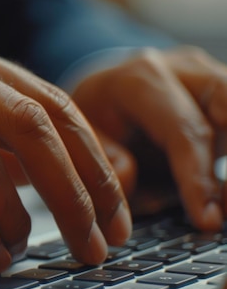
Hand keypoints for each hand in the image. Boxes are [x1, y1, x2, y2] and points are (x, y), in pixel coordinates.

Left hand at [72, 46, 226, 230]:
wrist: (100, 92)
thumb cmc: (91, 117)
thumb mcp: (76, 137)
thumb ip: (100, 158)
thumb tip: (128, 177)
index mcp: (139, 79)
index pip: (183, 130)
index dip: (198, 178)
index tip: (206, 219)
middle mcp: (181, 69)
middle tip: (224, 207)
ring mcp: (207, 78)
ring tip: (223, 205)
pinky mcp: (222, 92)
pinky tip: (221, 195)